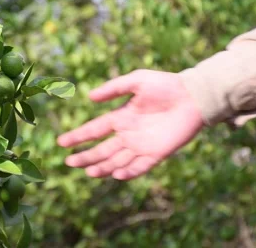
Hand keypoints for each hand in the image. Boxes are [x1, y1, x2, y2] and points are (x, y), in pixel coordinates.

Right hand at [57, 69, 204, 179]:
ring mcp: (141, 145)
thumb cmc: (165, 85)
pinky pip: (141, 166)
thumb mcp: (136, 81)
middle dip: (85, 157)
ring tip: (88, 172)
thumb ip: (114, 89)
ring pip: (117, 161)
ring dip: (103, 167)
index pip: (94, 130)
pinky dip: (129, 172)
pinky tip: (116, 174)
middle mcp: (127, 134)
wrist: (194, 96)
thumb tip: (90, 97)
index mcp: (120, 117)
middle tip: (69, 162)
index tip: (61, 143)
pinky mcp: (158, 153)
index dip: (78, 136)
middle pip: (101, 150)